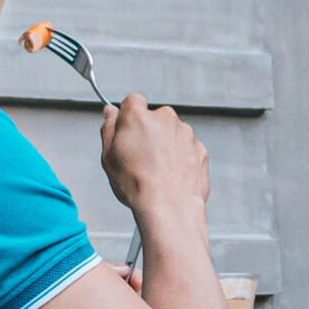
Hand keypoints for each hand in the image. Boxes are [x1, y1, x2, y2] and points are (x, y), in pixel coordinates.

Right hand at [98, 92, 208, 218]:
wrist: (169, 206)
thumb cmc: (138, 185)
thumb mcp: (108, 157)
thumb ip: (109, 128)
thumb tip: (110, 114)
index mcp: (139, 116)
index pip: (132, 101)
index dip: (128, 116)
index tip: (126, 130)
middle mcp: (165, 119)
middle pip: (154, 118)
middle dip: (148, 132)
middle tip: (140, 157)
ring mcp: (185, 133)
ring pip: (172, 134)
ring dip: (165, 146)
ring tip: (156, 171)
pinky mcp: (199, 149)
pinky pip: (186, 149)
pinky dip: (180, 159)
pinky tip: (170, 176)